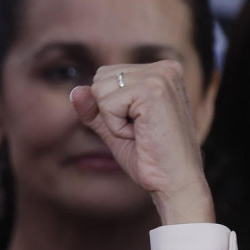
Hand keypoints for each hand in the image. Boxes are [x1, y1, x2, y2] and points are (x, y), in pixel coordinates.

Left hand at [68, 61, 213, 224]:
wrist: (175, 183)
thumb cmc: (150, 159)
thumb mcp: (115, 128)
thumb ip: (95, 108)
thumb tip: (75, 91)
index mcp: (161, 70)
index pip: (105, 75)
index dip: (109, 108)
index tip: (138, 126)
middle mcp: (164, 67)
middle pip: (100, 78)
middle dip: (109, 111)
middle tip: (139, 131)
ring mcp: (160, 76)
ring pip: (100, 89)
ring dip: (112, 119)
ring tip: (141, 132)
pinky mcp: (153, 90)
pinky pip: (107, 104)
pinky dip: (116, 126)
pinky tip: (141, 135)